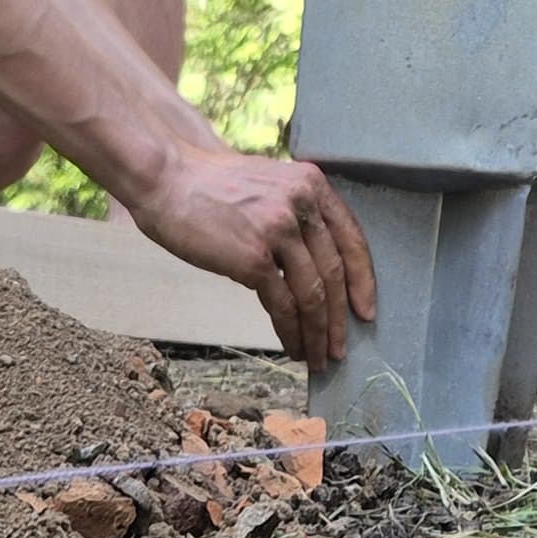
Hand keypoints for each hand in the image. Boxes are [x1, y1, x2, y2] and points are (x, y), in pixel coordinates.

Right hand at [127, 147, 376, 364]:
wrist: (170, 180)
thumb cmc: (215, 187)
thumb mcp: (272, 186)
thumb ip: (299, 215)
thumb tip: (318, 268)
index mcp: (312, 184)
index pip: (351, 238)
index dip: (363, 280)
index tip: (366, 311)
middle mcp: (301, 203)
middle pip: (334, 272)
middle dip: (340, 318)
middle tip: (341, 349)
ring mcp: (278, 230)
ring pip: (312, 294)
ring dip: (318, 333)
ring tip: (318, 357)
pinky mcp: (253, 257)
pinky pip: (283, 304)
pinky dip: (292, 332)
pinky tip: (293, 346)